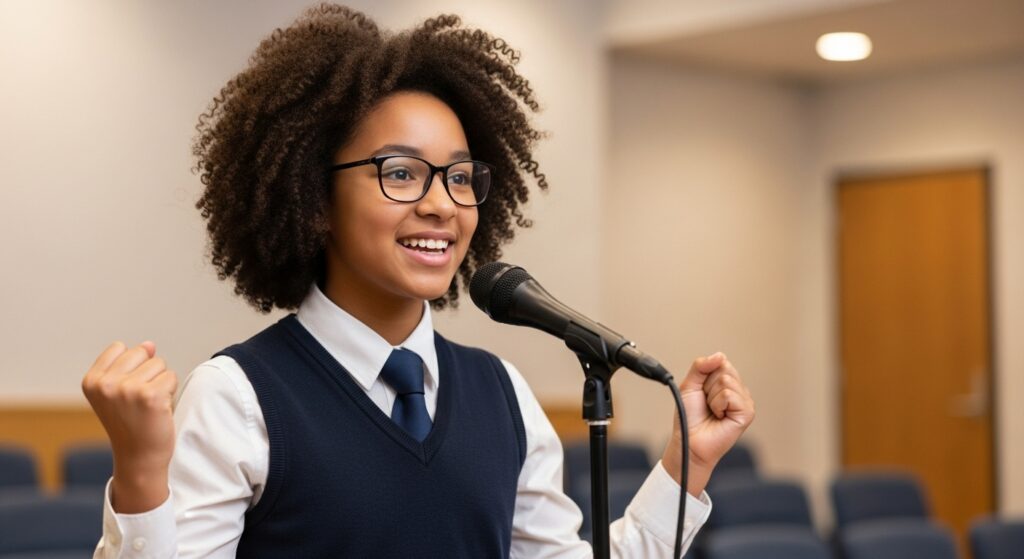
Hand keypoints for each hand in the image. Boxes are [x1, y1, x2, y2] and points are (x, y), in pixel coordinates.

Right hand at [81, 341, 177, 511]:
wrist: (139, 457)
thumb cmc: (130, 422)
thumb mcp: (118, 390)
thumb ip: (129, 363)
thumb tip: (149, 344)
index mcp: (91, 381)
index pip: (120, 348)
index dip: (130, 366)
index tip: (125, 392)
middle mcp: (106, 384)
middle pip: (142, 352)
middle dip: (147, 372)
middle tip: (139, 401)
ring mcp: (127, 389)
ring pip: (159, 364)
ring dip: (160, 383)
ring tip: (148, 405)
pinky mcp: (151, 396)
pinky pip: (171, 377)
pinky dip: (170, 392)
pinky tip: (159, 410)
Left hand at [661, 352, 754, 495]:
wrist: (689, 440)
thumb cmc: (690, 417)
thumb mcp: (690, 385)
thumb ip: (701, 366)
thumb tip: (720, 355)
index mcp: (728, 383)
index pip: (721, 362)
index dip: (705, 376)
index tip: (701, 392)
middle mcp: (739, 391)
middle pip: (724, 369)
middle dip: (708, 386)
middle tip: (707, 404)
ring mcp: (745, 401)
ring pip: (726, 381)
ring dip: (712, 397)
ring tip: (713, 411)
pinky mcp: (747, 413)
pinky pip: (729, 395)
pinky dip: (718, 405)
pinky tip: (719, 417)